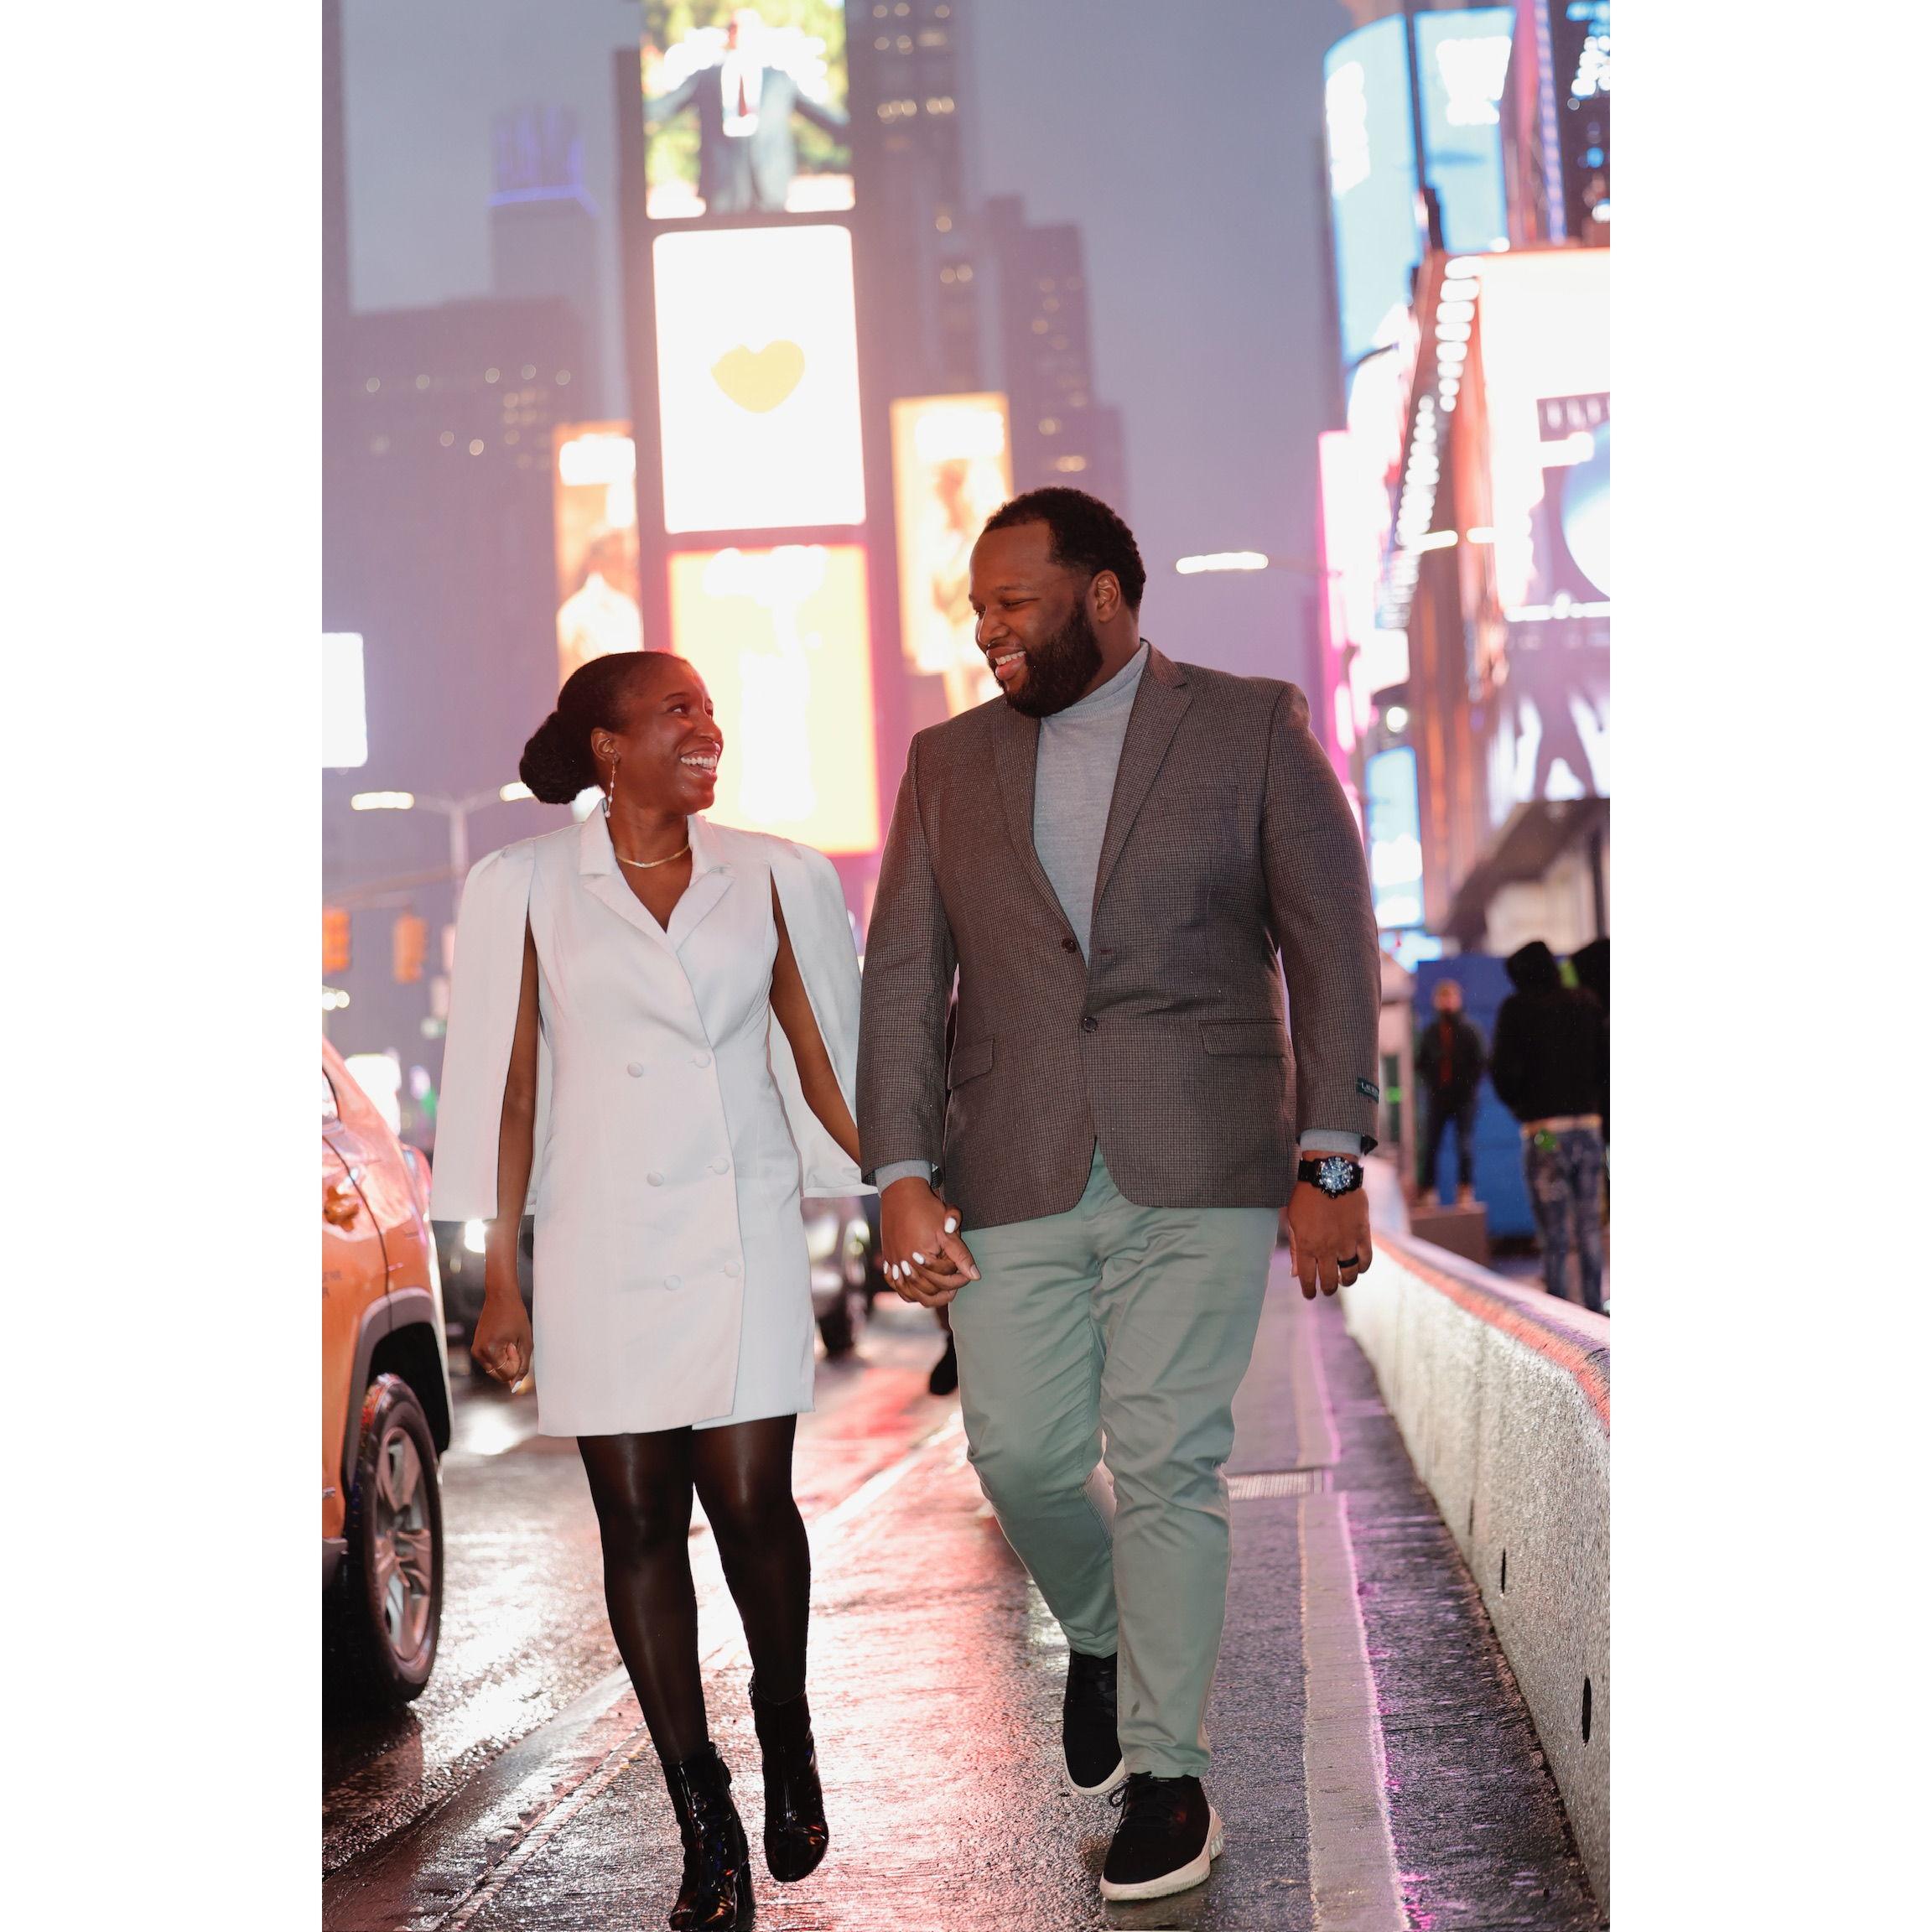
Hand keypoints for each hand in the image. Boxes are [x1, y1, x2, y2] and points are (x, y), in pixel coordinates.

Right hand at [472, 1289, 532, 1386]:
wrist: (501, 1296)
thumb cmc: (516, 1316)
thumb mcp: (525, 1341)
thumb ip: (523, 1365)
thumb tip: (515, 1386)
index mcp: (489, 1351)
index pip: (507, 1374)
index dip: (516, 1361)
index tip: (515, 1343)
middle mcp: (478, 1353)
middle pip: (500, 1374)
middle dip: (510, 1363)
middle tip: (511, 1341)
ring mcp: (475, 1351)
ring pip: (496, 1369)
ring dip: (505, 1359)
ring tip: (507, 1338)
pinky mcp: (476, 1347)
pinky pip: (492, 1362)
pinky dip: (500, 1355)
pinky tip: (503, 1338)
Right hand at [879, 1176, 978, 1306]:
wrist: (901, 1194)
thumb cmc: (927, 1208)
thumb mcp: (947, 1229)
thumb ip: (961, 1254)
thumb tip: (975, 1276)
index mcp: (922, 1257)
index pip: (945, 1278)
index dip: (960, 1278)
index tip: (967, 1274)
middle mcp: (906, 1264)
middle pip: (929, 1289)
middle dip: (947, 1289)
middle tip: (958, 1282)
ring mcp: (894, 1264)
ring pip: (912, 1294)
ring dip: (930, 1297)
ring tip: (944, 1292)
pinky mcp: (888, 1261)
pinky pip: (897, 1287)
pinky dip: (909, 1293)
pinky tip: (921, 1292)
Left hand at [1285, 1183, 1372, 1298]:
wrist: (1329, 1174)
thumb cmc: (1305, 1196)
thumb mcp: (1292, 1221)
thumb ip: (1295, 1249)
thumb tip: (1295, 1274)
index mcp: (1306, 1246)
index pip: (1308, 1279)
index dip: (1309, 1291)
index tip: (1310, 1295)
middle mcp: (1326, 1249)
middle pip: (1329, 1280)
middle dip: (1327, 1289)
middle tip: (1327, 1289)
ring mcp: (1346, 1243)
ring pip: (1349, 1275)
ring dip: (1346, 1281)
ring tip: (1343, 1280)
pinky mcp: (1362, 1235)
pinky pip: (1366, 1260)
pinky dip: (1362, 1267)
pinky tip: (1358, 1267)